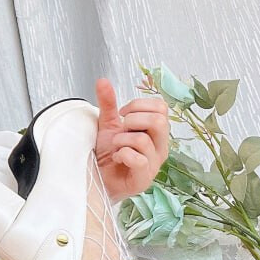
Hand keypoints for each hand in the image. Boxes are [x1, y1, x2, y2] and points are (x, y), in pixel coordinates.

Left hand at [93, 77, 169, 201]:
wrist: (98, 179)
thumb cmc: (107, 154)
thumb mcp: (107, 125)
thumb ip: (108, 104)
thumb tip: (103, 80)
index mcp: (156, 131)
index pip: (161, 107)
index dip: (139, 105)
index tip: (123, 114)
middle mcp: (160, 146)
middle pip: (159, 120)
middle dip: (133, 120)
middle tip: (121, 129)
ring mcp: (154, 163)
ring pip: (143, 139)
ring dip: (122, 139)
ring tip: (116, 147)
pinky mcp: (144, 178)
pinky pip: (137, 158)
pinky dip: (122, 154)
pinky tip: (117, 158)